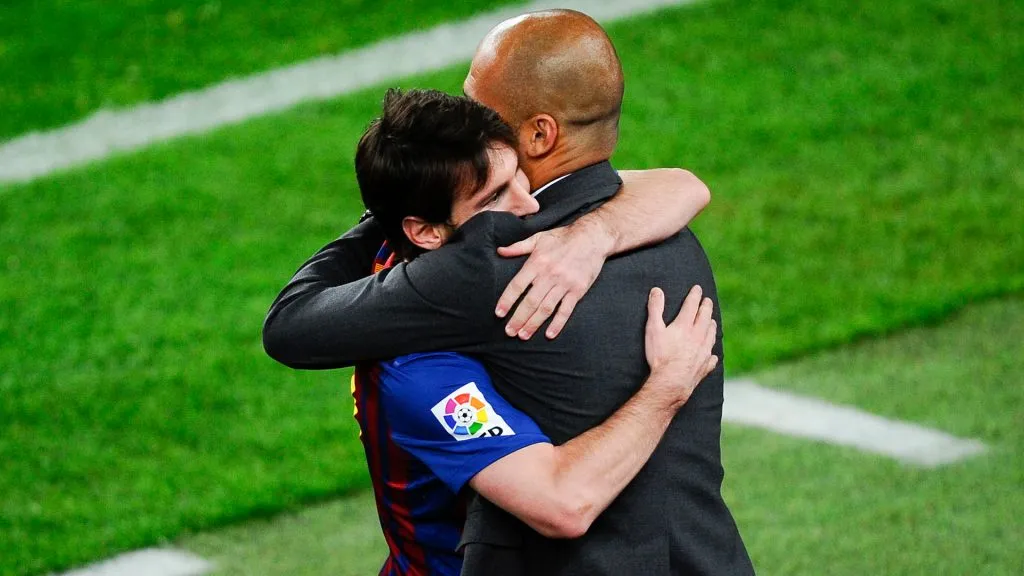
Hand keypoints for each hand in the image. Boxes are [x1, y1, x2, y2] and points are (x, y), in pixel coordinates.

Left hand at [495, 217, 614, 339]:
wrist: (592, 237)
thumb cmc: (563, 237)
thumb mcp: (538, 238)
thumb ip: (518, 247)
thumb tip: (499, 251)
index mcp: (537, 262)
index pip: (517, 286)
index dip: (506, 301)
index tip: (499, 313)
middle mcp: (549, 275)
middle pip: (530, 301)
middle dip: (518, 318)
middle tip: (509, 332)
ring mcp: (564, 283)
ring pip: (546, 308)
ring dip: (533, 323)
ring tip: (523, 335)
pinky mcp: (578, 290)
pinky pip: (566, 310)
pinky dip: (558, 323)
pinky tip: (549, 334)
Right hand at [643, 286, 717, 407]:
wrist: (672, 382)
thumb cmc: (660, 356)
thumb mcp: (653, 330)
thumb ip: (655, 309)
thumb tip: (657, 290)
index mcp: (684, 326)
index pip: (692, 306)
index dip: (694, 296)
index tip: (697, 288)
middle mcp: (697, 336)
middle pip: (705, 318)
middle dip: (706, 307)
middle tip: (708, 300)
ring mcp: (703, 352)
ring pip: (711, 335)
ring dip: (712, 326)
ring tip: (712, 321)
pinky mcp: (704, 366)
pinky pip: (711, 358)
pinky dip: (712, 353)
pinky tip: (712, 354)